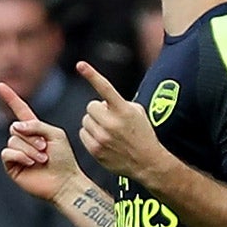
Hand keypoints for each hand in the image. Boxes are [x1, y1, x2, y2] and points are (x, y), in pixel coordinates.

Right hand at [0, 82, 85, 201]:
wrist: (64, 181)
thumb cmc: (63, 158)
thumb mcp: (55, 134)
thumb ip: (36, 125)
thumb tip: (16, 127)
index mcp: (34, 129)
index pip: (20, 110)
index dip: (10, 98)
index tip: (0, 85)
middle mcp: (23, 139)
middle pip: (15, 127)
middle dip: (31, 136)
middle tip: (45, 148)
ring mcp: (17, 152)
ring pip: (13, 140)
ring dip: (29, 149)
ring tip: (42, 159)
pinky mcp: (11, 165)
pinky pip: (7, 152)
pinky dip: (20, 156)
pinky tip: (31, 163)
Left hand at [76, 62, 166, 183]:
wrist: (146, 162)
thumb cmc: (142, 134)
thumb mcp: (137, 112)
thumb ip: (119, 102)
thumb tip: (101, 102)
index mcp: (123, 110)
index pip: (105, 88)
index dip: (92, 75)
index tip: (80, 64)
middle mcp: (111, 123)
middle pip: (91, 106)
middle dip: (98, 110)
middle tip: (109, 118)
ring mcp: (102, 138)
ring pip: (85, 121)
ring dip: (94, 123)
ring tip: (107, 131)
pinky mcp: (95, 150)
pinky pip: (83, 134)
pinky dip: (90, 135)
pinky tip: (102, 140)